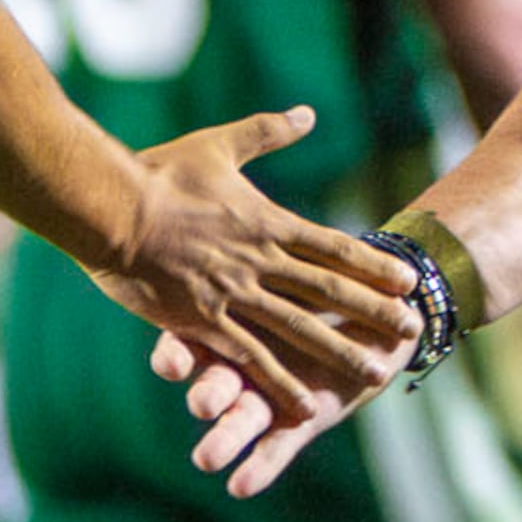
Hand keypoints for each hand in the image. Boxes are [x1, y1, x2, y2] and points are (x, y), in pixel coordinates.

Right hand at [90, 107, 418, 471]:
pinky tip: (305, 408)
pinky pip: (250, 358)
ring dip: (339, 352)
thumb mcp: (219, 145)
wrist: (108, 206)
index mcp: (266, 222)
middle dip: (373, 312)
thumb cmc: (158, 173)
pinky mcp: (202, 321)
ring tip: (375, 374)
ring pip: (299, 328)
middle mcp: (259, 260)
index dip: (372, 265)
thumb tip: (308, 113)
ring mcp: (233, 293)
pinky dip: (280, 383)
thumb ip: (267, 132)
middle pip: (329, 290)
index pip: (332, 246)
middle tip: (413, 331)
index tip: (408, 280)